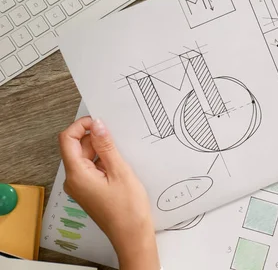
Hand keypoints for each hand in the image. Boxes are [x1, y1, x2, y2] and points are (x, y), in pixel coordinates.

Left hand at [59, 117, 159, 269]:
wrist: (132, 234)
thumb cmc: (128, 209)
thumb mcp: (120, 171)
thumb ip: (106, 146)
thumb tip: (97, 125)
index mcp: (77, 174)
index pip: (66, 139)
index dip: (80, 126)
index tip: (98, 121)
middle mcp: (74, 180)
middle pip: (75, 147)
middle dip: (93, 137)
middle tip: (115, 135)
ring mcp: (81, 186)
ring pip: (85, 156)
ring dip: (100, 149)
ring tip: (121, 152)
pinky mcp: (89, 189)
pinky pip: (91, 167)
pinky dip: (103, 160)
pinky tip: (119, 163)